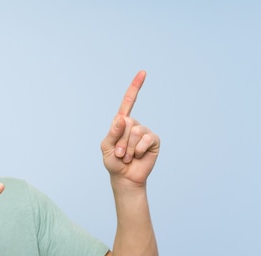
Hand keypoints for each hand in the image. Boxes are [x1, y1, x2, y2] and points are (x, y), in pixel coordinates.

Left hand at [101, 71, 159, 186]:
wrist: (125, 178)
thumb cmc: (113, 162)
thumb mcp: (106, 147)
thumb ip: (112, 133)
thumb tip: (122, 118)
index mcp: (122, 123)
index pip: (129, 102)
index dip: (135, 87)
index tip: (143, 72)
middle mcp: (134, 125)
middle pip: (128, 123)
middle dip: (120, 141)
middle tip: (119, 154)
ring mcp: (145, 132)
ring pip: (135, 132)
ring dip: (127, 148)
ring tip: (127, 157)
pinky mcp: (153, 141)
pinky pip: (146, 140)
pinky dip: (138, 150)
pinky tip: (137, 156)